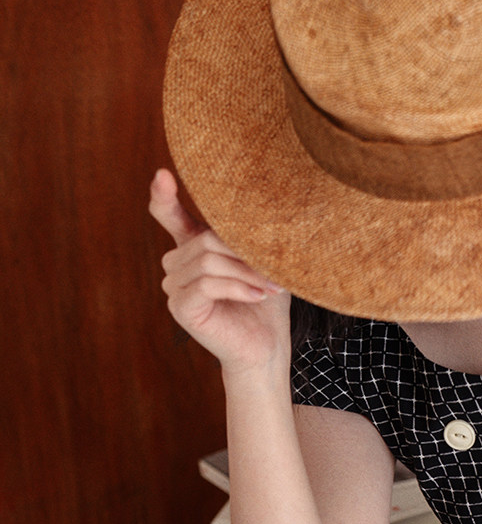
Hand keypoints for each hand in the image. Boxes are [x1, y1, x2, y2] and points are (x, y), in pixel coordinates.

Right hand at [149, 169, 291, 375]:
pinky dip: (238, 288)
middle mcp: (176, 265)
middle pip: (204, 240)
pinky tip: (259, 296)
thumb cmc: (266, 303)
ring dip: (246, 272)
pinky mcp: (181, 308)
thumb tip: (262, 208)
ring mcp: (173, 287)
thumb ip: (250, 236)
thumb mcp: (262, 261)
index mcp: (192, 248)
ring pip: (208, 261)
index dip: (163, 196)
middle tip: (276, 270)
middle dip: (244, 253)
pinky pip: (207, 284)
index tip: (163, 175)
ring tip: (272, 286)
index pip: (169, 216)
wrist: (266, 348)